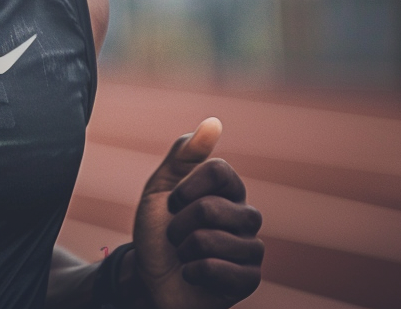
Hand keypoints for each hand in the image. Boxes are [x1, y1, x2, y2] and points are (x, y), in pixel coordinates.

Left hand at [132, 118, 263, 308]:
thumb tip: (214, 122)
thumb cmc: (157, 230)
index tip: (172, 201)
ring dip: (184, 249)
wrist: (150, 277)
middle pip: (212, 207)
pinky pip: (220, 269)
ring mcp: (250, 248)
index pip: (219, 170)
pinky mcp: (249, 279)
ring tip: (183, 254)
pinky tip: (192, 274)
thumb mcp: (161, 187)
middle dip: (179, 223)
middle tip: (174, 234)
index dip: (187, 187)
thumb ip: (185, 154)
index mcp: (227, 190)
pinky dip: (194, 271)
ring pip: (213, 239)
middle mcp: (245, 215)